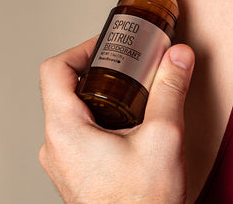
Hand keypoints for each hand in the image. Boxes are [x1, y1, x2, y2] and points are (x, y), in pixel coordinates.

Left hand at [38, 37, 194, 202]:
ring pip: (75, 113)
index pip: (55, 70)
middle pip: (66, 90)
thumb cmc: (141, 202)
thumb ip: (170, 91)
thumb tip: (178, 57)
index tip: (110, 45)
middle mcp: (56, 146)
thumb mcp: (163, 138)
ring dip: (105, 97)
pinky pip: (82, 135)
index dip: (82, 48)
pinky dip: (105, 119)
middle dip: (102, 72)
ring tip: (136, 95)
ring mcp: (64, 163)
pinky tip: (134, 126)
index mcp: (65, 130)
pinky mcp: (78, 174)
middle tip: (131, 66)